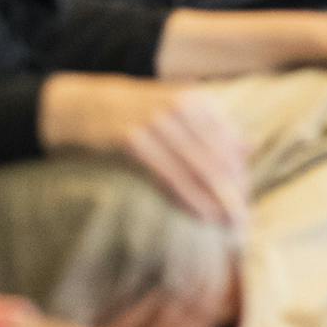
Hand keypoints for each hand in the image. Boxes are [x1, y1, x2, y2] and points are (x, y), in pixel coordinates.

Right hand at [39, 76, 248, 229]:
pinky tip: (202, 217)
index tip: (249, 206)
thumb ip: (210, 127)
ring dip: (218, 202)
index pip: (230, 144)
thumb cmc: (130, 113)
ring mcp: (155, 122)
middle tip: (244, 227)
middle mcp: (179, 106)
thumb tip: (250, 148)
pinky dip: (190, 198)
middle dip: (235, 195)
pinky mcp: (132, 141)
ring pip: (199, 169)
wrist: (77, 105)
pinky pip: (170, 176)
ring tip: (230, 228)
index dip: (242, 178)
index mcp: (194, 98)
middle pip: (219, 159)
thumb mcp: (173, 109)